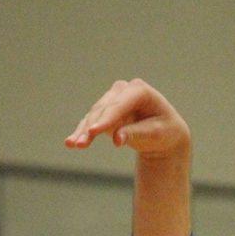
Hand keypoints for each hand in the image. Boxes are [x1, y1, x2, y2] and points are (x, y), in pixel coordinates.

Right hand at [65, 78, 189, 159]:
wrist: (164, 132)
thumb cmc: (164, 131)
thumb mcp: (156, 134)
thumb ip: (136, 134)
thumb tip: (116, 139)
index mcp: (140, 90)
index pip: (120, 105)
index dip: (106, 119)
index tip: (94, 132)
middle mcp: (123, 90)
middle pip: (104, 110)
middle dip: (91, 127)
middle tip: (81, 144)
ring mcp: (112, 99)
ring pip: (94, 115)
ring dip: (83, 131)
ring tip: (73, 145)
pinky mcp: (104, 111)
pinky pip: (90, 122)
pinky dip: (81, 132)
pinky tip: (70, 142)